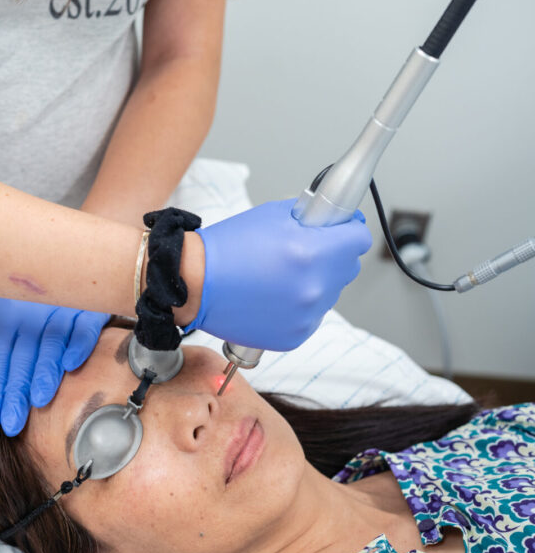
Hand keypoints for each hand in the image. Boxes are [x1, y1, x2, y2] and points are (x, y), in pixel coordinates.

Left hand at [0, 299, 108, 436]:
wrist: (65, 263)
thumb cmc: (29, 296)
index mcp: (6, 316)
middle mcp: (31, 312)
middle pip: (22, 356)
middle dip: (16, 391)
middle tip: (12, 422)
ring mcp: (61, 308)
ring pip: (51, 343)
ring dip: (45, 371)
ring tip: (38, 401)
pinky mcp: (89, 307)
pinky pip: (84, 326)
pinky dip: (79, 344)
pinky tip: (71, 365)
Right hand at [183, 200, 370, 349]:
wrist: (195, 284)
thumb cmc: (228, 248)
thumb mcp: (273, 215)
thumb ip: (310, 216)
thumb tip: (332, 220)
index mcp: (311, 252)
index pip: (359, 238)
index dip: (348, 228)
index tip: (339, 228)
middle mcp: (313, 287)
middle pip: (347, 267)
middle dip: (332, 255)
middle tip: (304, 250)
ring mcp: (306, 316)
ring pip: (329, 292)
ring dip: (315, 281)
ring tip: (279, 275)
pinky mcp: (295, 336)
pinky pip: (311, 315)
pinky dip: (299, 305)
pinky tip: (273, 295)